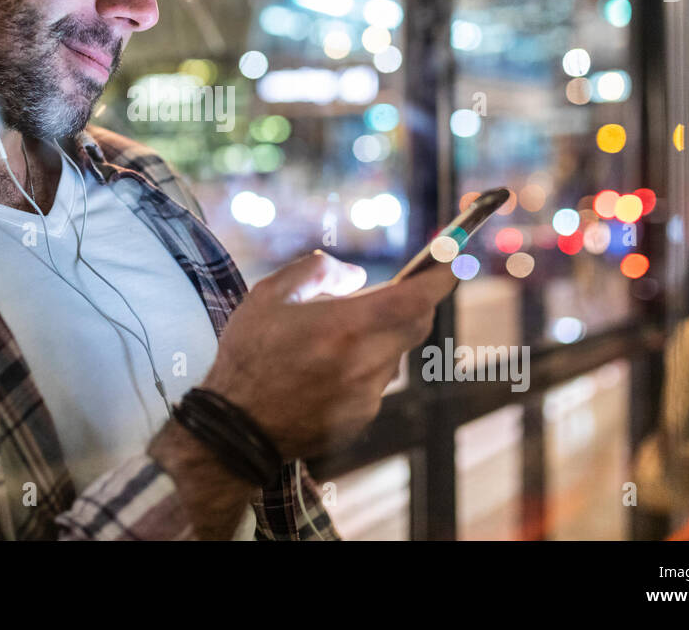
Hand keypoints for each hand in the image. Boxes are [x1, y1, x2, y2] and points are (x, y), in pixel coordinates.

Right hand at [201, 250, 455, 457]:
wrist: (237, 427)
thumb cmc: (248, 355)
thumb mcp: (269, 295)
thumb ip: (315, 272)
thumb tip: (355, 274)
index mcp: (345, 326)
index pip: (416, 298)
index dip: (440, 277)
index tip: (450, 261)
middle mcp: (365, 361)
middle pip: (416, 324)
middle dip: (412, 303)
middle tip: (391, 291)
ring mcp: (368, 394)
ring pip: (394, 352)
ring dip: (379, 337)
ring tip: (331, 339)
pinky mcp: (363, 416)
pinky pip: (376, 381)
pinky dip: (363, 366)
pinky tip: (324, 370)